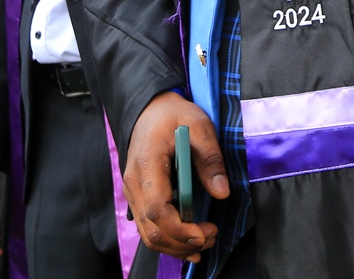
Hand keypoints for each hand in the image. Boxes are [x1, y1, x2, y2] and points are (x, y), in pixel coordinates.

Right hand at [124, 92, 229, 262]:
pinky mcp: (138, 196)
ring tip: (204, 242)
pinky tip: (187, 242)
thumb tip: (221, 192)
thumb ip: (210, 158)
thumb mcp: (199, 125)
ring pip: (148, 233)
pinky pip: (148, 226)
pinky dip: (167, 239)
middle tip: (211, 237)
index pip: (157, 209)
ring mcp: (132, 191)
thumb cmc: (173, 115)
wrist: (150, 108)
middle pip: (152, 228)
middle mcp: (133, 183)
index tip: (204, 233)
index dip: (180, 228)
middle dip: (182, 242)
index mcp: (147, 164)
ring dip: (176, 245)